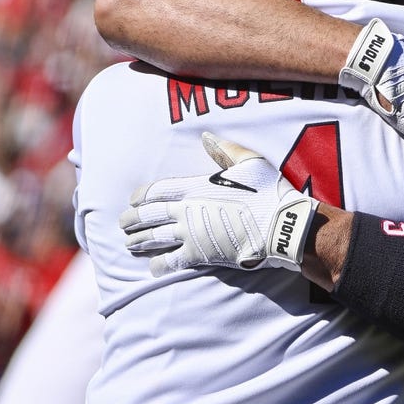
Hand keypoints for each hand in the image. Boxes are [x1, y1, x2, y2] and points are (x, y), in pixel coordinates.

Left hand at [118, 132, 318, 275]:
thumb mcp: (249, 162)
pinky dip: (159, 265)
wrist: (280, 226)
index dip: (141, 196)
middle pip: (149, 215)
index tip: (133, 200)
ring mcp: (191, 234)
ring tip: (129, 245)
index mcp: (195, 187)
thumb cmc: (268, 191)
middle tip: (123, 224)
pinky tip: (153, 267)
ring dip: (139, 242)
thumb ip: (224, 149)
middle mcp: (187, 210)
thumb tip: (205, 136)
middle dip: (132, 220)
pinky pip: (171, 262)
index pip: (157, 190)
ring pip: (154, 238)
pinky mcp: (200, 256)